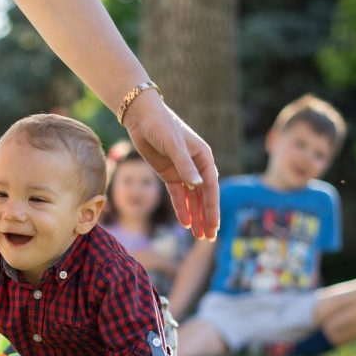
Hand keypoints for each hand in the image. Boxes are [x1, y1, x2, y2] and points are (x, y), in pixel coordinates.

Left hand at [124, 94, 219, 240]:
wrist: (142, 118)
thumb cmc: (161, 126)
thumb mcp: (173, 145)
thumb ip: (185, 165)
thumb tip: (198, 185)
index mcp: (203, 158)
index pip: (210, 187)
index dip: (212, 208)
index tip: (213, 225)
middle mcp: (196, 166)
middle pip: (204, 196)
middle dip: (207, 217)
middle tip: (209, 238)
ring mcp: (183, 171)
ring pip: (192, 199)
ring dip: (196, 216)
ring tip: (199, 236)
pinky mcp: (169, 174)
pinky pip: (178, 195)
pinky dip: (182, 209)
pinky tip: (185, 223)